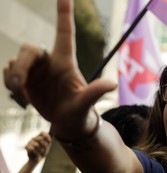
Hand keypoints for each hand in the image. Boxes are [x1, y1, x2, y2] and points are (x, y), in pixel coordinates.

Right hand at [3, 0, 116, 131]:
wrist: (67, 123)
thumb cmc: (80, 112)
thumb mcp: (87, 104)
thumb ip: (95, 92)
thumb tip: (113, 83)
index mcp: (66, 62)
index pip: (64, 32)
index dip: (64, 13)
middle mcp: (50, 62)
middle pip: (29, 48)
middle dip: (21, 65)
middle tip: (20, 86)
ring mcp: (36, 70)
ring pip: (14, 60)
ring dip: (14, 77)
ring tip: (25, 95)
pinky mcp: (25, 79)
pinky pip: (8, 72)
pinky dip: (9, 83)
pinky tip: (23, 97)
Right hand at [26, 132, 51, 162]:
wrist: (36, 159)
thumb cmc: (42, 152)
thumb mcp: (47, 146)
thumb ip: (50, 141)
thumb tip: (53, 136)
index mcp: (39, 136)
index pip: (42, 132)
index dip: (47, 136)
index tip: (50, 141)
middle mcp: (34, 138)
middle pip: (40, 139)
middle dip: (45, 145)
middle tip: (45, 150)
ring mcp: (29, 142)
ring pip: (36, 145)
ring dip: (41, 150)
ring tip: (41, 152)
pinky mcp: (26, 146)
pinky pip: (32, 149)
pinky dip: (36, 153)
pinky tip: (37, 154)